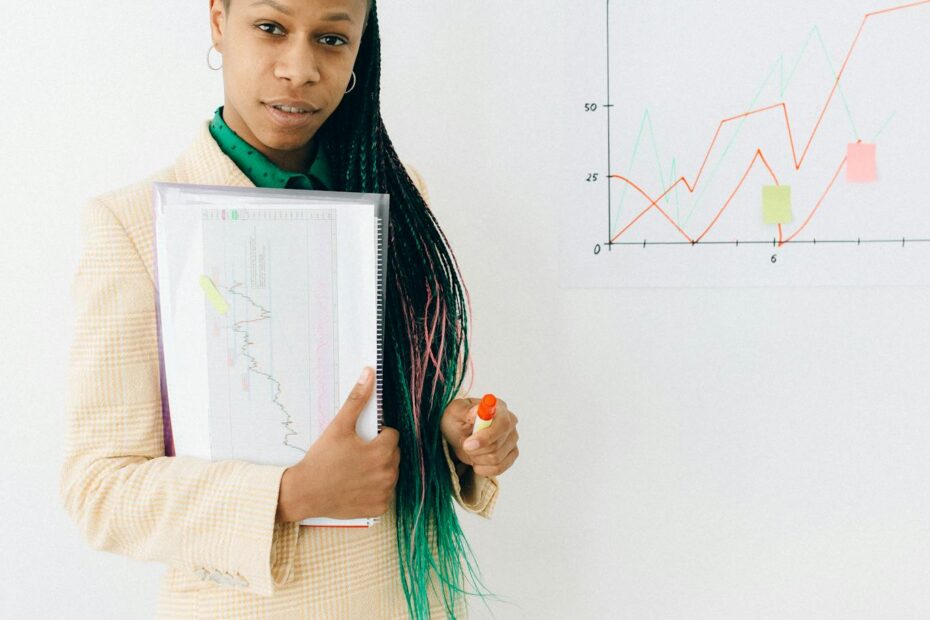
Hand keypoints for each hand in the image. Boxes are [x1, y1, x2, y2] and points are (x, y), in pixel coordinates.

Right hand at [276, 367, 399, 521]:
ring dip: (379, 470)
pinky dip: (375, 490)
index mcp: (382, 452)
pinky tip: (358, 486)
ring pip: (391, 473)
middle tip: (356, 455)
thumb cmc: (321, 458)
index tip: (360, 441)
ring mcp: (384, 493)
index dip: (377, 436)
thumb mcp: (339, 426)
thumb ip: (357, 399)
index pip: (392, 436)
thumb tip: (369, 374)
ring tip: (356, 470)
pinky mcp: (379, 508)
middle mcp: (388, 474)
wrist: (305, 492)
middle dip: (380, 451)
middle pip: (393, 455)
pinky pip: (385, 494)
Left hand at [440, 396, 519, 477]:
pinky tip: (475, 460)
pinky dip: (483, 468)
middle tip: (464, 444)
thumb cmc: (457, 419)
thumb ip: (466, 411)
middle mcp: (510, 422)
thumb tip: (476, 411)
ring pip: (496, 459)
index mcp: (499, 407)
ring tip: (469, 450)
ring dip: (476, 458)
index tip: (468, 445)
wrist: (458, 433)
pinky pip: (498, 468)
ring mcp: (512, 439)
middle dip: (475, 450)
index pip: (502, 424)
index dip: (486, 437)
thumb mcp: (455, 412)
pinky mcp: (511, 454)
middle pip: (496, 445)